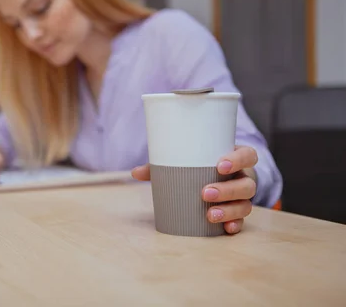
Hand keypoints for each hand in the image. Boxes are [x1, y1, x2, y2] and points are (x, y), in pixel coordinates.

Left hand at [131, 145, 257, 234]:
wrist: (212, 178)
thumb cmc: (199, 166)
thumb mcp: (185, 162)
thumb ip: (161, 165)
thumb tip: (135, 172)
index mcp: (235, 158)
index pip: (247, 155)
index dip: (238, 160)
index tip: (219, 165)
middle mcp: (244, 177)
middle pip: (247, 184)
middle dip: (227, 190)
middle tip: (205, 193)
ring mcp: (243, 197)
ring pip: (246, 204)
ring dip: (229, 210)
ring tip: (210, 215)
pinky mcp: (239, 214)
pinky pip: (243, 221)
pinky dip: (235, 225)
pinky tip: (226, 229)